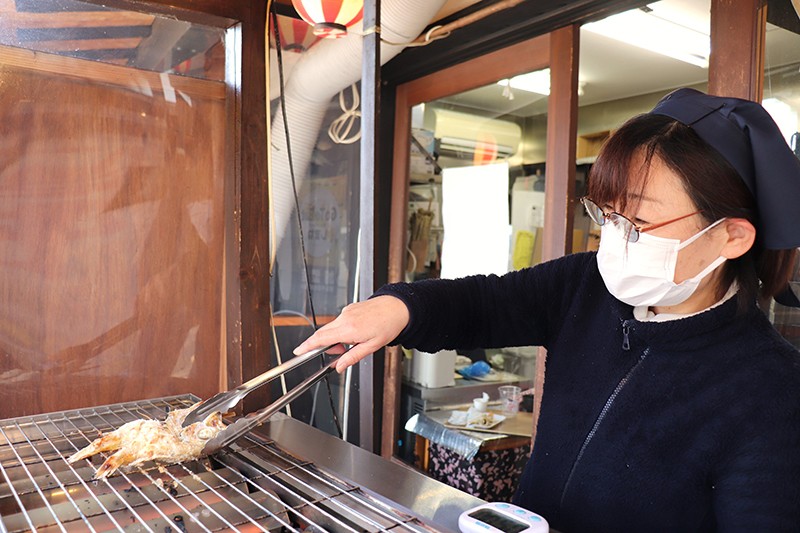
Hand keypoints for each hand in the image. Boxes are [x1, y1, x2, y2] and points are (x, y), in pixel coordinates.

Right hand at [293, 295, 409, 372]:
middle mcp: (345, 319)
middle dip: (326, 346)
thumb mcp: (371, 347)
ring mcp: (346, 312)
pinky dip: (342, 330)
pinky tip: (357, 332)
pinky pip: (339, 322)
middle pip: (323, 334)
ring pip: (332, 328)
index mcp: (349, 330)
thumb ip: (352, 357)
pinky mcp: (349, 308)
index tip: (298, 351)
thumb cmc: (388, 325)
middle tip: (339, 353)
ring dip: (336, 338)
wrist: (398, 307)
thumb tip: (340, 366)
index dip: (307, 346)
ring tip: (355, 342)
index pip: (321, 339)